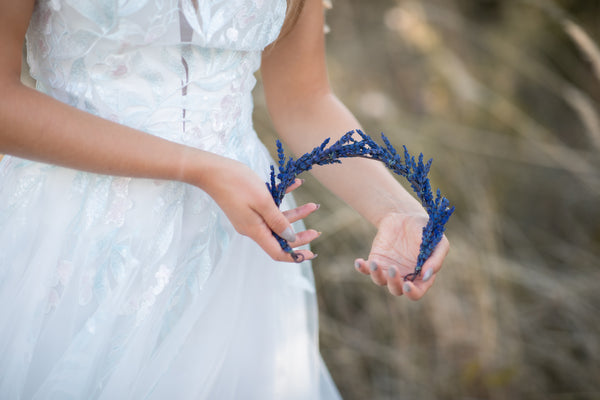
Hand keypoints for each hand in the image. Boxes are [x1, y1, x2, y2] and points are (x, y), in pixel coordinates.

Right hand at [196, 154, 319, 261]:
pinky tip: (296, 184)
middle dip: (299, 235)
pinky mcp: (247, 206)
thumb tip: (291, 238)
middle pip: (279, 237)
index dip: (295, 255)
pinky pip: (269, 206)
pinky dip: (283, 197)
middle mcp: (252, 227)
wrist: (211, 170)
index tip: (311, 254)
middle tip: (317, 232)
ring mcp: (249, 217)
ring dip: (295, 214)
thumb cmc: (238, 183)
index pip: (277, 252)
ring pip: (277, 220)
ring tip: (313, 206)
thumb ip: (278, 221)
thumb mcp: (263, 201)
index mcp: (255, 230)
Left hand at [354, 212, 448, 298]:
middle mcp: (404, 276)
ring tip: (374, 263)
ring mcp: (388, 269)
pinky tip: (359, 262)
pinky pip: (366, 269)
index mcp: (421, 276)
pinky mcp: (376, 260)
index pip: (416, 293)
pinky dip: (362, 268)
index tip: (407, 285)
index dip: (412, 293)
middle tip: (393, 268)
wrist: (406, 215)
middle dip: (394, 282)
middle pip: (397, 290)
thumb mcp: (439, 242)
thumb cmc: (426, 230)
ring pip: (380, 281)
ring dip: (376, 275)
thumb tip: (426, 275)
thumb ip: (436, 259)